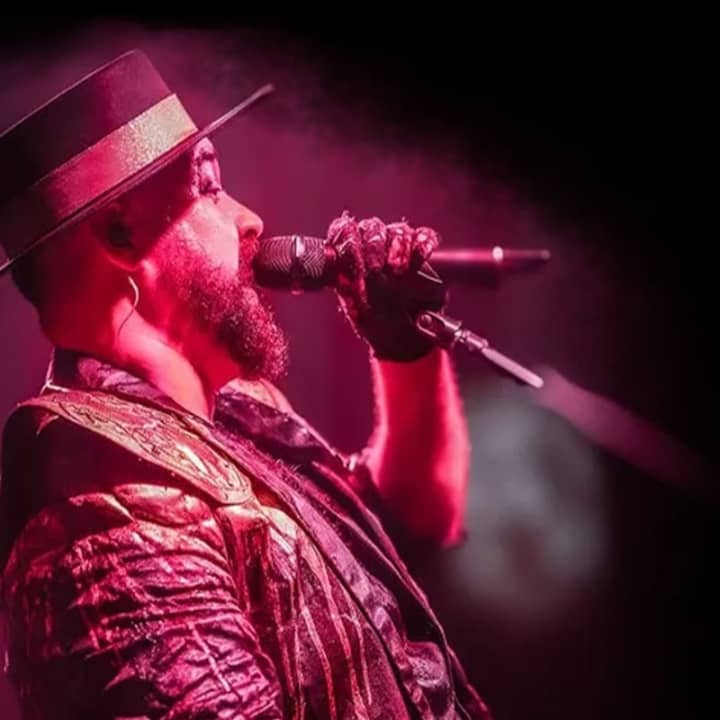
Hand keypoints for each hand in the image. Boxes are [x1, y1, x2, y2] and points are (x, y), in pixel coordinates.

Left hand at [327, 211, 447, 361]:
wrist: (399, 337)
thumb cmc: (373, 320)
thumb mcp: (354, 305)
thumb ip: (346, 284)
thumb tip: (339, 265)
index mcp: (351, 254)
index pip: (344, 230)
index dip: (346, 237)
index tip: (349, 251)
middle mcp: (373, 245)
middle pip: (372, 228)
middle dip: (372, 247)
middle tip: (375, 270)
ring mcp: (397, 248)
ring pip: (398, 231)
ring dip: (397, 247)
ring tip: (397, 271)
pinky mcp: (421, 255)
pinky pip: (424, 237)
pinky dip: (423, 244)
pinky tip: (420, 258)